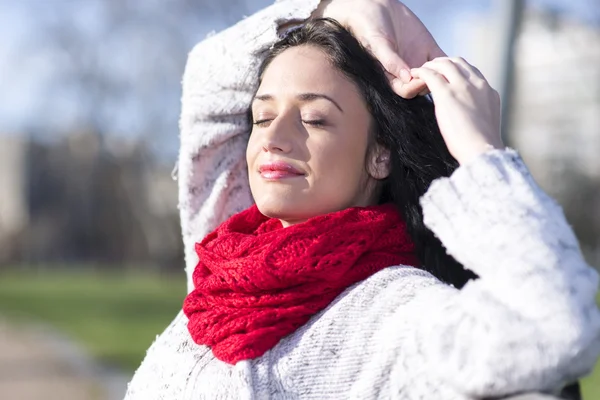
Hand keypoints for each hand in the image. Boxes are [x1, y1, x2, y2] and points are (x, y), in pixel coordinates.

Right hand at [313, 0, 444, 98]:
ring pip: (433, 75)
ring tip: (440, 63)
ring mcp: (417, 60)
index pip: (406, 90)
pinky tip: (444, 57)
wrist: (373, 6)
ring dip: (439, 72)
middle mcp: (404, 71)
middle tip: (435, 72)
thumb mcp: (377, 44)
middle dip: (430, 82)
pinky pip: (440, 58)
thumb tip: (405, 78)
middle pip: (422, 87)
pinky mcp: (427, 47)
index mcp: (390, 75)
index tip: (422, 79)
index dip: (415, 87)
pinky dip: (446, 60)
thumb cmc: (367, 26)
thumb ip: (390, 61)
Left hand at [410, 57, 504, 164]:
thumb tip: (472, 116)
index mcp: (488, 91)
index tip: (446, 74)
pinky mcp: (447, 94)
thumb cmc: (482, 144)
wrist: (482, 149)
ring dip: (431, 65)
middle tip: (430, 68)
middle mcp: (477, 84)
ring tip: (420, 70)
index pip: (472, 71)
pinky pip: (431, 75)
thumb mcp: (487, 121)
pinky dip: (421, 72)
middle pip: (458, 62)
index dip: (457, 69)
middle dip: (443, 63)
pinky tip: (414, 74)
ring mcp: (462, 87)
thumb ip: (479, 111)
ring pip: (444, 64)